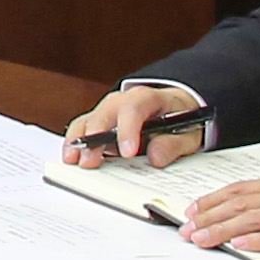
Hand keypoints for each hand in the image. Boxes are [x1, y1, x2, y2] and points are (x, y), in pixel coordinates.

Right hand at [61, 81, 205, 165]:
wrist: (174, 109)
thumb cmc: (180, 120)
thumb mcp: (188, 133)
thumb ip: (174, 144)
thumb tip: (156, 157)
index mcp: (147, 98)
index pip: (133, 108)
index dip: (128, 130)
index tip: (127, 153)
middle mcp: (122, 100)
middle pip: (104, 113)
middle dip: (94, 137)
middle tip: (90, 161)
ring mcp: (108, 110)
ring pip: (88, 119)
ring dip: (78, 140)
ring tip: (73, 160)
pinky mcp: (99, 122)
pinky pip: (83, 128)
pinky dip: (75, 142)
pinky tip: (71, 156)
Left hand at [178, 173, 259, 259]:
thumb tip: (257, 210)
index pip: (242, 189)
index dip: (214, 199)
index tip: (193, 209)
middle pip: (241, 204)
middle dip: (210, 217)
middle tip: (187, 229)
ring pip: (254, 219)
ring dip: (223, 230)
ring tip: (203, 239)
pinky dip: (257, 240)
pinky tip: (238, 246)